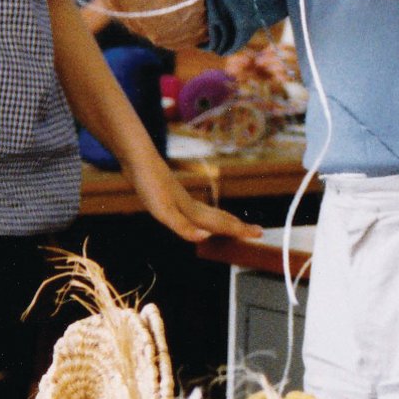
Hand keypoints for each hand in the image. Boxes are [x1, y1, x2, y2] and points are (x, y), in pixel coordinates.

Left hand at [126, 155, 261, 244]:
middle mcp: (192, 205)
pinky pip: (198, 210)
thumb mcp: (162, 211)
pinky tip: (200, 216)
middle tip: (257, 232)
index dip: (240, 230)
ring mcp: (184, 200)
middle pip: (221, 218)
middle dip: (239, 226)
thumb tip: (205, 238)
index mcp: (192, 211)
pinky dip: (206, 216)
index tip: (259, 234)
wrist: (139, 159)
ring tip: (236, 225)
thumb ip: (183, 226)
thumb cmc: (150, 184)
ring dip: (225, 221)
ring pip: (211, 213)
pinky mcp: (174, 195)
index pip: (222, 224)